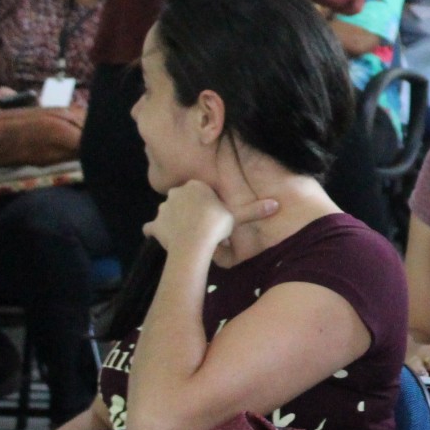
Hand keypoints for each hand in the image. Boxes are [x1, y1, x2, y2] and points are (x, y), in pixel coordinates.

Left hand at [142, 180, 278, 254]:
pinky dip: (155, 232)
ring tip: (188, 235)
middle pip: (183, 199)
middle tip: (203, 225)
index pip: (200, 191)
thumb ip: (255, 210)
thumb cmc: (216, 225)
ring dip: (175, 221)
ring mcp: (162, 209)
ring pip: (169, 212)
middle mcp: (175, 193)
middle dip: (190, 209)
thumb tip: (277, 205)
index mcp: (195, 186)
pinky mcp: (154, 226)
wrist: (193, 243)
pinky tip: (162, 238)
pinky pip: (152, 228)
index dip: (207, 202)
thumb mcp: (238, 216)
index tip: (214, 214)